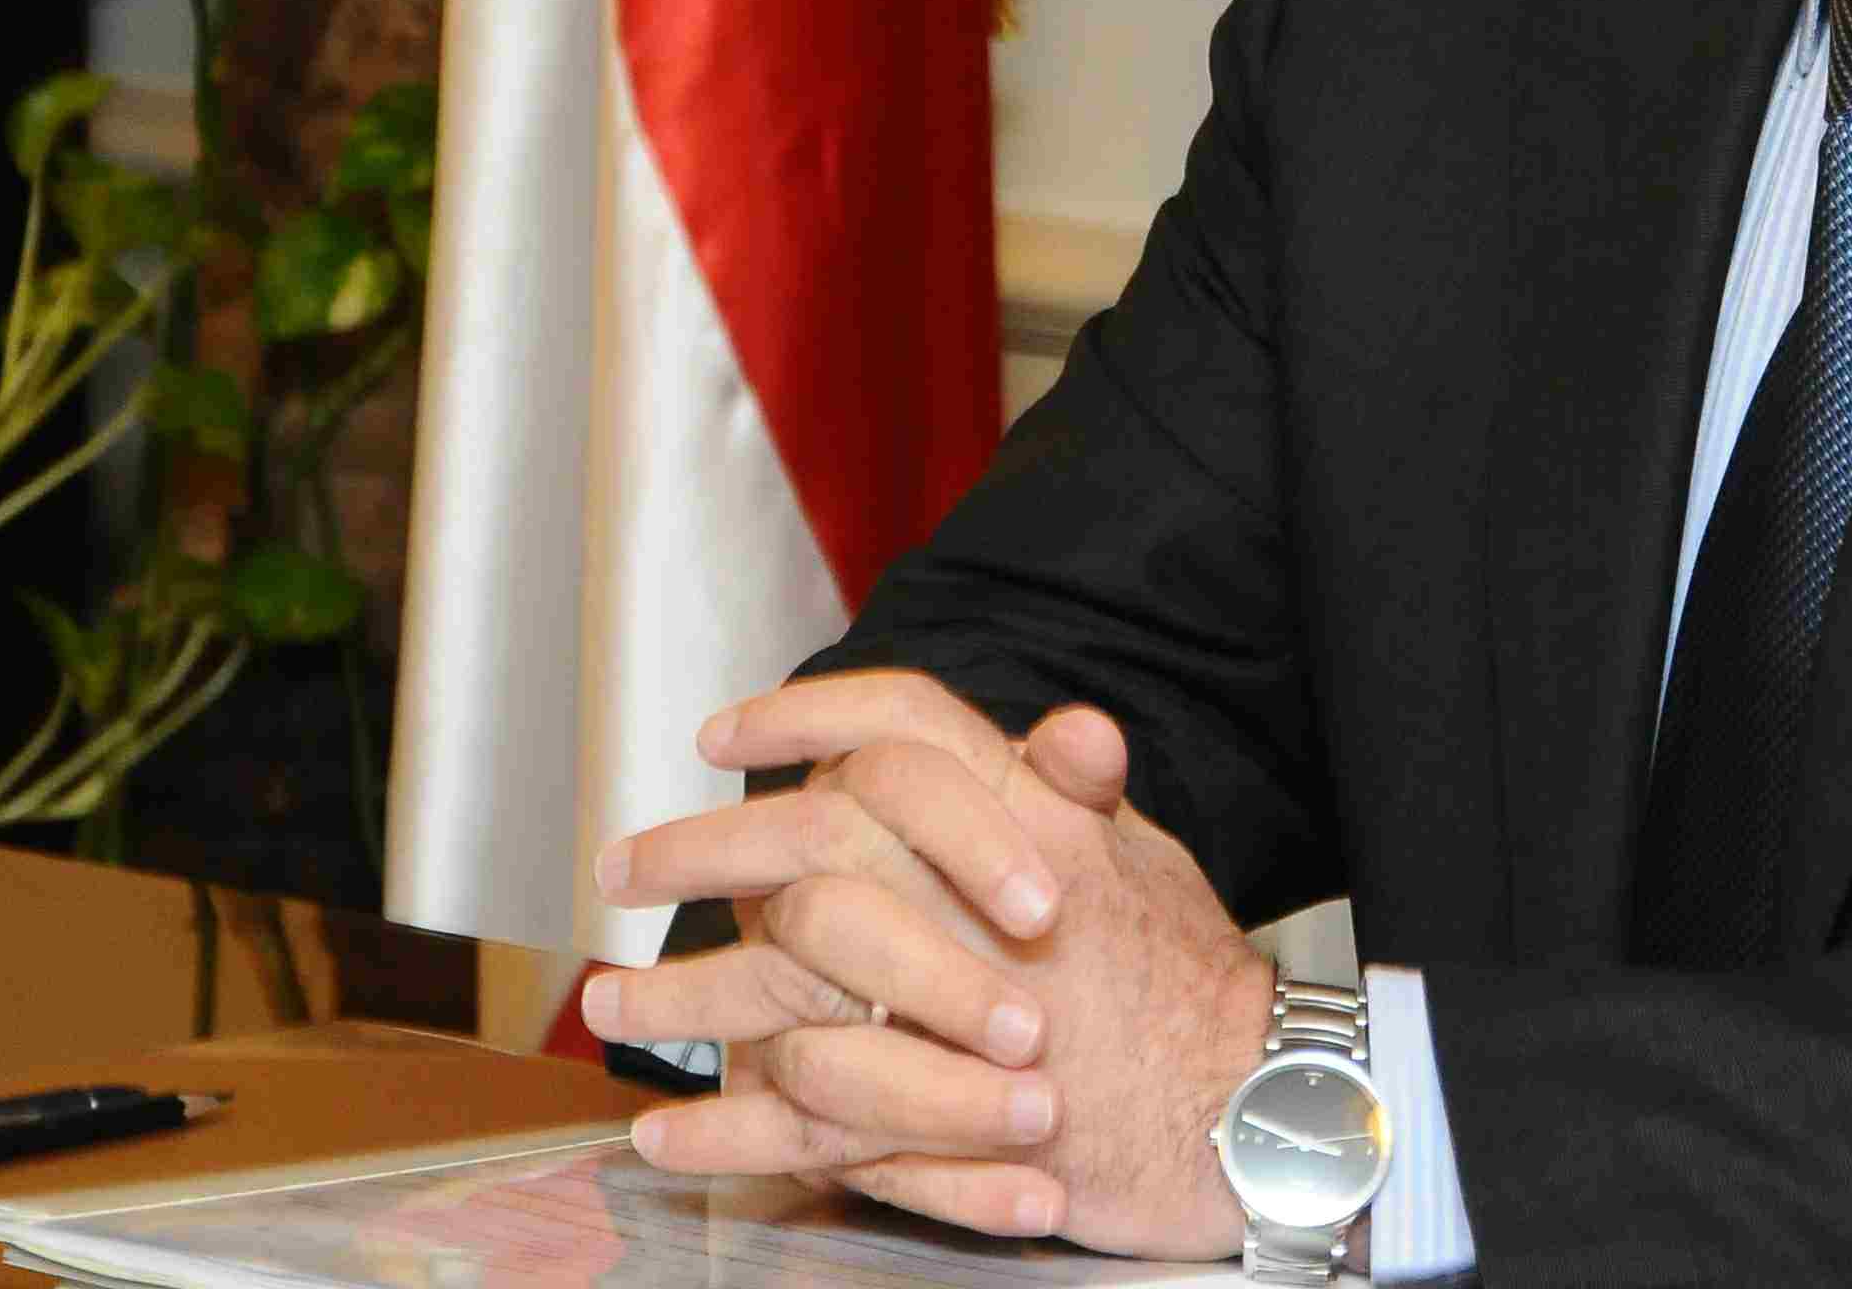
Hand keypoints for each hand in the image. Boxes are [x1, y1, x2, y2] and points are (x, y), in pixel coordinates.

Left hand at [581, 672, 1273, 1253]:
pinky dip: (724, 1135)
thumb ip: (1080, 803)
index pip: (909, 730)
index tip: (724, 731)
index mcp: (1035, 820)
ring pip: (783, 987)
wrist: (1244, 1108)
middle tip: (622, 865)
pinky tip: (664, 1137)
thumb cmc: (1194, 982)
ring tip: (607, 1006)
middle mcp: (984, 899)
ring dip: (683, 999)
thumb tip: (1065, 725)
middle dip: (703, 850)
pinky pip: (802, 1121)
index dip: (812, 714)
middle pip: (815, 844)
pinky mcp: (938, 1118)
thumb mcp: (1147, 865)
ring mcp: (955, 1011)